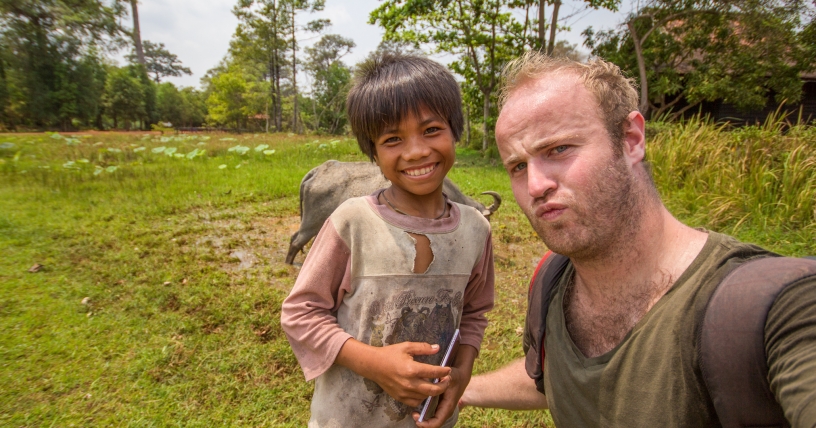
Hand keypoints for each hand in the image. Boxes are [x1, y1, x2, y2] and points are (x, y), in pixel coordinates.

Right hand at [335, 339, 451, 407]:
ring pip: (425, 396)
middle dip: (443, 385)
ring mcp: (404, 392)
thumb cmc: (390, 354)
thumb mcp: (406, 347)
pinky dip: (422, 398)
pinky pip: (416, 402)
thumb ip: (423, 348)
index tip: (448, 369)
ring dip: (434, 391)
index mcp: (411, 369)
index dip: (444, 371)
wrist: (373, 365)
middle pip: (433, 389)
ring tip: (437, 384)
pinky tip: (424, 391)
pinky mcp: (400, 397)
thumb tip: (437, 347)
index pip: (433, 372)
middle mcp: (409, 383)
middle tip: (447, 380)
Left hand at [413, 344, 477, 427]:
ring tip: (414, 413)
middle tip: (413, 414)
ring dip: (424, 420)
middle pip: (434, 424)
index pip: (437, 422)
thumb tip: (437, 379)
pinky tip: (418, 410)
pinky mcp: (441, 407)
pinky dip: (425, 416)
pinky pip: (433, 416)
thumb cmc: (455, 377)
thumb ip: (444, 378)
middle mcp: (446, 411)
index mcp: (448, 406)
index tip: (417, 419)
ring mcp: (444, 410)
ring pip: (433, 421)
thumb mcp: (451, 376)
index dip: (426, 424)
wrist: (461, 376)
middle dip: (423, 423)